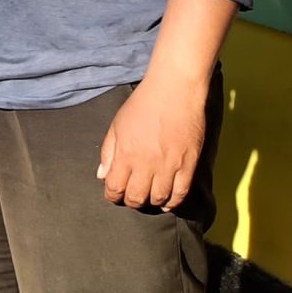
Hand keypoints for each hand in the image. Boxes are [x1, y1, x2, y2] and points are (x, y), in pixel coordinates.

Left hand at [98, 76, 207, 208]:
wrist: (174, 90)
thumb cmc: (143, 104)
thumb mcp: (116, 125)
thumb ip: (108, 152)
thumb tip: (102, 176)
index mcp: (125, 154)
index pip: (114, 188)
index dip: (112, 195)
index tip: (113, 194)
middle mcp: (146, 164)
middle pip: (136, 198)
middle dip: (130, 201)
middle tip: (131, 197)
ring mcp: (169, 165)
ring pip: (158, 198)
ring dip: (151, 202)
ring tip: (148, 196)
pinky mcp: (189, 164)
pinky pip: (181, 193)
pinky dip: (173, 202)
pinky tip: (167, 200)